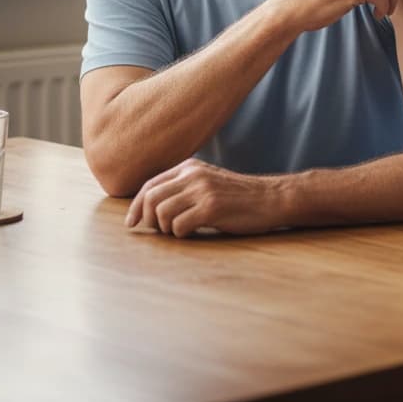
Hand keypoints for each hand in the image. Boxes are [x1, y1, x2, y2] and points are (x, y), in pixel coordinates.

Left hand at [124, 159, 286, 237]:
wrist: (271, 198)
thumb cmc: (238, 197)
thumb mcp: (208, 182)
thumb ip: (184, 187)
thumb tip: (150, 207)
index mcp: (190, 167)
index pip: (150, 184)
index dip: (136, 206)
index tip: (131, 223)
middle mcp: (194, 175)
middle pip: (151, 198)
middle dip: (147, 219)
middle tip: (158, 232)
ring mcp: (203, 190)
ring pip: (162, 213)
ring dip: (166, 229)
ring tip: (180, 231)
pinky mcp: (212, 208)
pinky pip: (179, 226)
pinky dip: (180, 234)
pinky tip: (193, 232)